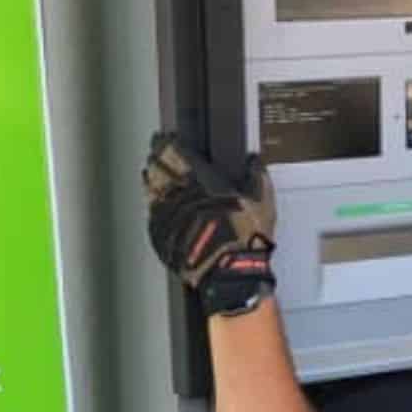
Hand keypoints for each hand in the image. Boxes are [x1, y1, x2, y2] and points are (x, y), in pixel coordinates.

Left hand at [142, 133, 275, 307]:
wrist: (231, 274)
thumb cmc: (246, 239)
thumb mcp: (262, 202)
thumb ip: (257, 177)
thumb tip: (254, 162)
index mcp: (201, 180)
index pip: (175, 153)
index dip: (167, 144)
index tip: (165, 138)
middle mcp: (179, 195)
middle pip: (158, 169)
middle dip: (156, 159)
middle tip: (154, 152)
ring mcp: (167, 216)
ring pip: (151, 190)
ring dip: (150, 180)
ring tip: (149, 173)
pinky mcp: (161, 236)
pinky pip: (151, 215)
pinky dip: (152, 206)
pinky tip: (154, 203)